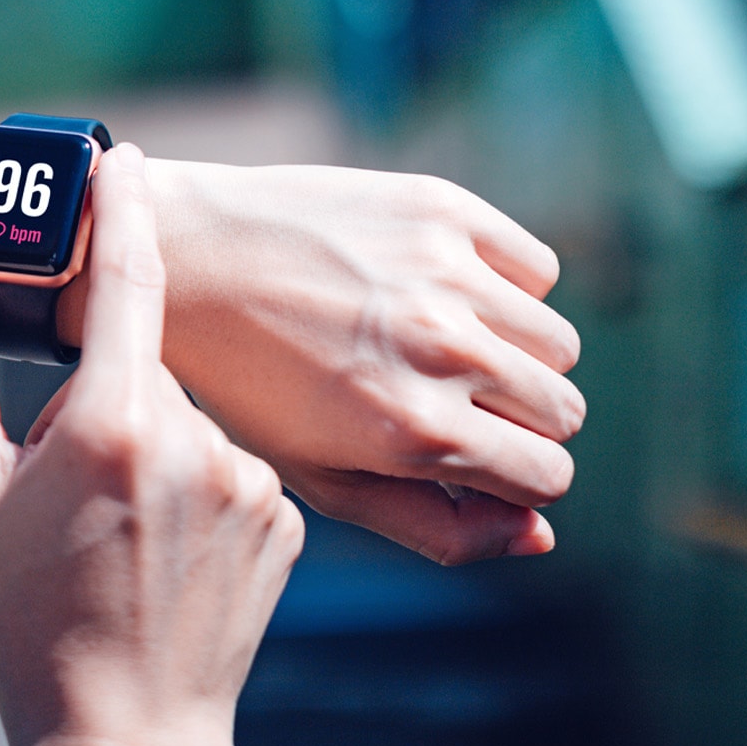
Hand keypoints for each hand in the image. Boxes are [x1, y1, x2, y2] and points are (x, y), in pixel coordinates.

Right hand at [0, 143, 299, 745]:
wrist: (123, 735)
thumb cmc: (22, 615)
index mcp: (114, 422)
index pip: (128, 283)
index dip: (121, 210)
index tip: (120, 159)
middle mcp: (199, 440)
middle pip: (145, 372)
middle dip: (105, 404)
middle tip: (66, 488)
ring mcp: (255, 482)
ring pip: (192, 422)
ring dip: (152, 451)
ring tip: (116, 536)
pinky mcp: (290, 520)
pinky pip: (233, 468)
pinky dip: (197, 488)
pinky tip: (164, 552)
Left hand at [128, 162, 582, 564]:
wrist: (184, 256)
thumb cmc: (248, 382)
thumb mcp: (322, 477)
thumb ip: (437, 527)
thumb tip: (541, 537)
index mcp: (414, 430)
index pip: (548, 478)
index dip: (514, 478)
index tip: (469, 458)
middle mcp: (442, 349)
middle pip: (563, 410)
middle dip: (516, 420)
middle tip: (442, 399)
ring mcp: (445, 272)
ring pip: (556, 342)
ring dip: (512, 354)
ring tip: (432, 345)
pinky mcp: (440, 208)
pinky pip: (536, 268)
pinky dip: (503, 286)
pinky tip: (435, 290)